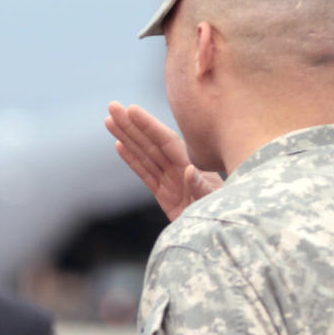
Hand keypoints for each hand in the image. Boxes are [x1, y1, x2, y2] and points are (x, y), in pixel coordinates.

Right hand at [105, 102, 221, 220]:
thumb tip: (189, 170)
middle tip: (113, 106)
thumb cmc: (223, 212)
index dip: (148, 126)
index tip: (131, 110)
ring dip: (126, 137)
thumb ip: (201, 187)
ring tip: (110, 121)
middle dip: (131, 125)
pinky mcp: (164, 195)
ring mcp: (170, 180)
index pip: (165, 140)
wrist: (223, 228)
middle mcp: (178, 168)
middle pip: (150, 142)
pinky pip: (145, 173)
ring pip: (143, 154)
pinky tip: (119, 145)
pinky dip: (132, 159)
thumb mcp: (214, 200)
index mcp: (190, 164)